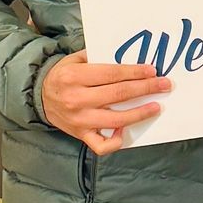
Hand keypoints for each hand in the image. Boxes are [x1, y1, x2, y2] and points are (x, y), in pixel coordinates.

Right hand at [39, 52, 168, 153]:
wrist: (38, 96)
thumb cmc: (62, 76)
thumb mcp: (74, 59)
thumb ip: (97, 57)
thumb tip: (127, 58)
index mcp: (74, 76)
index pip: (112, 74)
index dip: (134, 73)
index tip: (152, 71)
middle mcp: (76, 99)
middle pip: (118, 94)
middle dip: (146, 89)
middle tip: (164, 85)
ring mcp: (79, 120)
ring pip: (115, 119)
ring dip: (139, 113)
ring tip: (155, 107)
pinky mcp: (80, 134)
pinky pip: (101, 145)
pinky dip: (115, 141)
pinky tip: (126, 132)